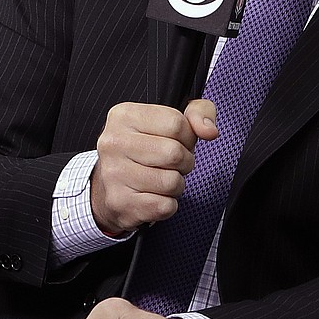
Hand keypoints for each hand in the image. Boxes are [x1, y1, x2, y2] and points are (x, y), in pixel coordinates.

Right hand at [91, 99, 218, 235]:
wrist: (108, 185)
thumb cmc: (146, 148)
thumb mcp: (170, 118)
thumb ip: (199, 112)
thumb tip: (210, 131)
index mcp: (125, 115)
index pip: (176, 124)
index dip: (187, 136)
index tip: (179, 142)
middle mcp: (113, 143)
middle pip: (174, 154)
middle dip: (184, 161)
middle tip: (173, 164)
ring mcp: (113, 174)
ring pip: (171, 182)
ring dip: (176, 184)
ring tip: (162, 179)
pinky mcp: (119, 203)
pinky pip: (165, 206)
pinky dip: (168, 204)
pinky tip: (153, 195)